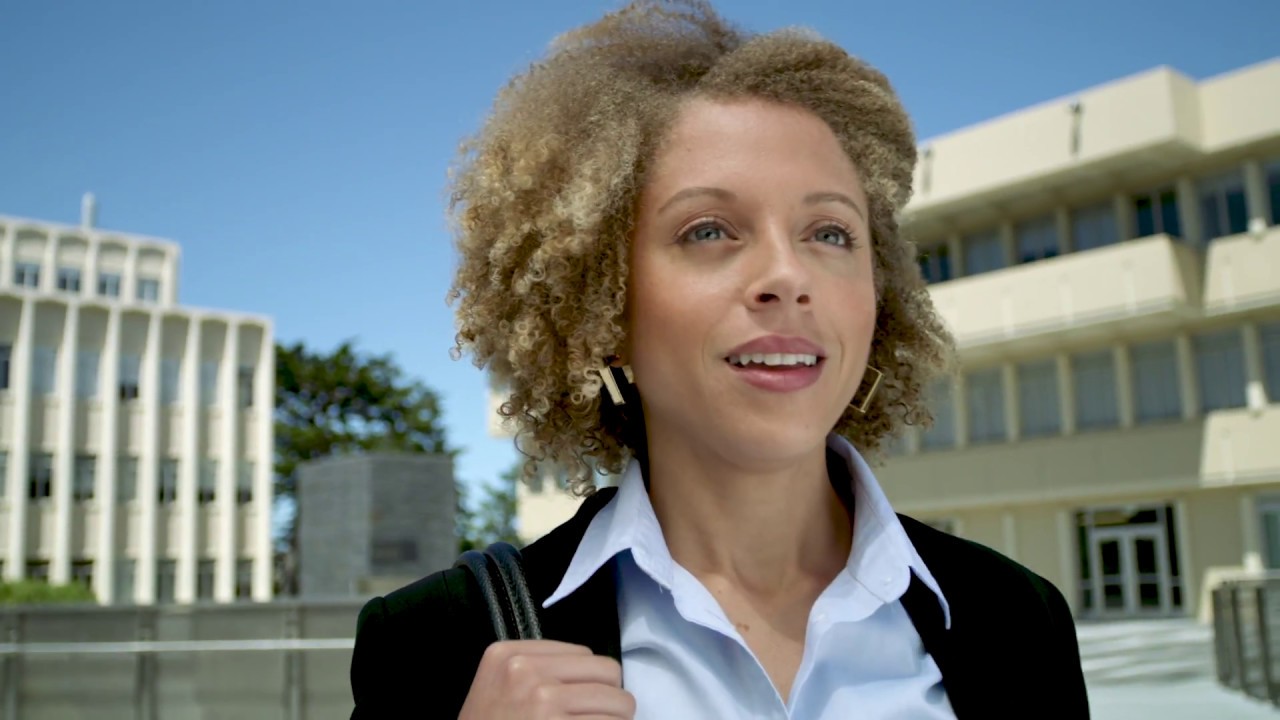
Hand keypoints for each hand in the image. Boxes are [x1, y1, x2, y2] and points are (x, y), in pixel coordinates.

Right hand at [459, 640, 634, 718]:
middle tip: (603, 717)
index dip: (591, 681)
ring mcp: (542, 700)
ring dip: (618, 719)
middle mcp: (524, 671)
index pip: (584, 654)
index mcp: (508, 654)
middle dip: (612, 697)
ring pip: (619, 701)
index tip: (581, 701)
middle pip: (607, 671)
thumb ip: (536, 669)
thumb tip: (599, 672)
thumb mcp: (498, 687)